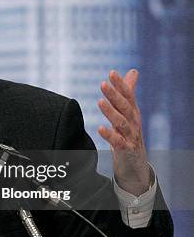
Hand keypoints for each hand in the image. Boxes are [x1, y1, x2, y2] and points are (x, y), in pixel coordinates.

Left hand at [98, 69, 150, 195]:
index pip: (128, 95)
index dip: (121, 84)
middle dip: (115, 95)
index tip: (111, 72)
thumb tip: (133, 71)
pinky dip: (110, 135)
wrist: (135, 164)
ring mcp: (131, 136)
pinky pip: (118, 142)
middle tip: (103, 84)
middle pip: (125, 106)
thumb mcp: (129, 112)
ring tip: (100, 102)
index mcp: (133, 112)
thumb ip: (129, 92)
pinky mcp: (126, 150)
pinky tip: (100, 128)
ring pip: (122, 123)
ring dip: (111, 112)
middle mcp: (133, 122)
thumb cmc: (129, 134)